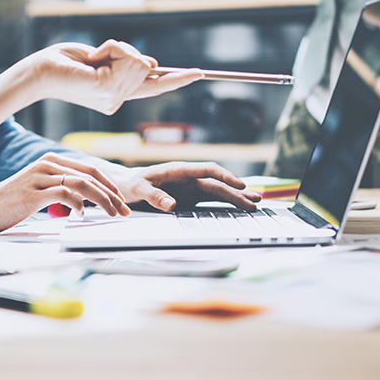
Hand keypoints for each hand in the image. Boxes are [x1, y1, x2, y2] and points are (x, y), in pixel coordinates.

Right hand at [0, 153, 130, 233]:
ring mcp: (41, 177)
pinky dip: (79, 204)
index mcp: (52, 161)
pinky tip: (83, 214)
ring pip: (82, 184)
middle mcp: (48, 165)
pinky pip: (65, 194)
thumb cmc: (14, 203)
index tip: (121, 200)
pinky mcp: (34, 192)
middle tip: (125, 209)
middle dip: (112, 193)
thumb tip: (86, 200)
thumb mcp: (41, 190)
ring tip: (113, 213)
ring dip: (103, 199)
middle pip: (91, 174)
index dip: (109, 184)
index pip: (90, 169)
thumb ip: (62, 188)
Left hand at [31, 40, 201, 114]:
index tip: (199, 74)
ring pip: (140, 61)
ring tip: (92, 59)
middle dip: (124, 50)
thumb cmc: (63, 62)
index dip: (178, 80)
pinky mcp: (109, 90)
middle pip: (146, 65)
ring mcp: (115, 99)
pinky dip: (112, 49)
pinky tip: (93, 60)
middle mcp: (118, 101)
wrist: (39, 72)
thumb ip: (125, 62)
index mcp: (116, 94)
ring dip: (117, 49)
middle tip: (95, 56)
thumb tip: (153, 64)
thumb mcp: (100, 57)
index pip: (154, 87)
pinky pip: (129, 58)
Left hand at [102, 162, 262, 211]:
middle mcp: (189, 178)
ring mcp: (191, 188)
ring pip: (218, 192)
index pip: (207, 169)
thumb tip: (172, 205)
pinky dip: (225, 205)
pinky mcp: (190, 199)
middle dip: (237, 191)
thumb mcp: (138, 189)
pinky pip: (210, 201)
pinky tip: (239, 209)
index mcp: (179, 170)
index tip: (239, 184)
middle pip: (218, 183)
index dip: (225, 176)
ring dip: (235, 198)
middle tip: (255, 200)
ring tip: (255, 204)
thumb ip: (154, 196)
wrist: (124, 187)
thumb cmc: (130, 185)